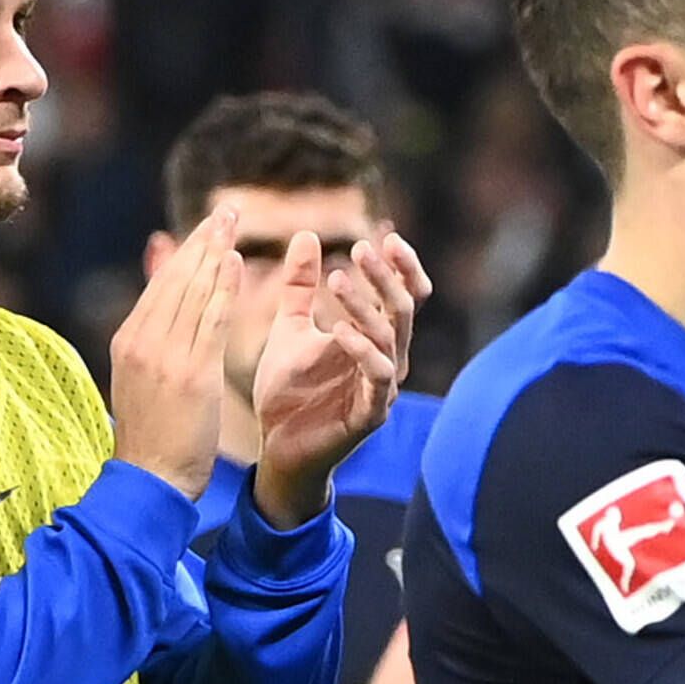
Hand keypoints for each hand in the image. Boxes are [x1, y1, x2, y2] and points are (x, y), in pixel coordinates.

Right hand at [110, 210, 236, 498]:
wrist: (150, 480)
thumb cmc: (153, 438)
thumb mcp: (143, 381)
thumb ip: (155, 344)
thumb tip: (166, 317)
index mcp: (129, 340)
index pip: (161, 286)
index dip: (186, 253)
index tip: (208, 229)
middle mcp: (142, 340)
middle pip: (175, 279)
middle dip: (202, 241)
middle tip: (227, 210)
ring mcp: (164, 355)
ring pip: (192, 291)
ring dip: (214, 252)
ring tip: (233, 222)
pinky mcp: (190, 373)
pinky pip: (210, 321)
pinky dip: (223, 288)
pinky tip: (236, 262)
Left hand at [250, 225, 423, 521]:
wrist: (278, 447)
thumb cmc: (289, 391)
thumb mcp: (290, 328)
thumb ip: (300, 287)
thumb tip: (307, 236)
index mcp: (375, 339)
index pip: (406, 297)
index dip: (403, 268)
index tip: (385, 237)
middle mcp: (388, 360)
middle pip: (403, 310)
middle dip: (385, 277)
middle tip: (361, 248)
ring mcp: (382, 388)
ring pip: (389, 338)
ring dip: (365, 305)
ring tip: (336, 279)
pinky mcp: (369, 414)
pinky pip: (376, 377)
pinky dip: (362, 350)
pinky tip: (339, 330)